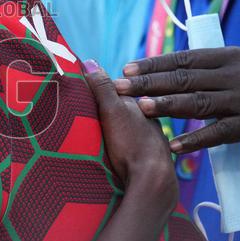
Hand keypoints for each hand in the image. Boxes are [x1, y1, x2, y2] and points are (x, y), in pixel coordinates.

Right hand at [82, 59, 176, 215]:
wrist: (153, 180)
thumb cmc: (131, 143)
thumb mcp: (112, 111)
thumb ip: (102, 88)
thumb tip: (89, 61)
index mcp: (139, 104)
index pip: (119, 90)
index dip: (103, 87)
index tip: (86, 88)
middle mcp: (148, 118)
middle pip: (128, 107)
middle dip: (114, 106)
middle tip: (91, 110)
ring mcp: (152, 138)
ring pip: (136, 126)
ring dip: (123, 127)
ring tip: (105, 132)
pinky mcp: (152, 158)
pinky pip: (138, 144)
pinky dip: (130, 143)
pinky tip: (124, 150)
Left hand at [115, 47, 239, 155]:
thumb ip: (215, 67)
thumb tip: (180, 65)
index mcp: (229, 57)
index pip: (184, 58)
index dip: (154, 64)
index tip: (127, 69)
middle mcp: (234, 75)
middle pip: (184, 78)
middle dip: (149, 83)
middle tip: (120, 88)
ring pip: (198, 102)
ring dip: (167, 105)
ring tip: (141, 109)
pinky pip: (219, 134)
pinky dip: (195, 140)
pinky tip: (174, 146)